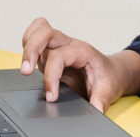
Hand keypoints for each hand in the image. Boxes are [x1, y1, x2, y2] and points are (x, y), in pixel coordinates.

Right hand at [20, 17, 139, 111]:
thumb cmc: (109, 77)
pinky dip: (28, 44)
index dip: (51, 77)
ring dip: (28, 45)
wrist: (113, 72)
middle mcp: (69, 45)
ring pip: (38, 30)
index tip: (51, 96)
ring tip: (26, 66)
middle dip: (31, 50)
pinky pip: (35, 37)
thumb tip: (95, 110)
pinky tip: (28, 61)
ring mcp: (59, 46)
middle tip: (26, 72)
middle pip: (45, 32)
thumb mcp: (108, 90)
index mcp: (82, 51)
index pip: (58, 56)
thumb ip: (100, 100)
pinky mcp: (51, 51)